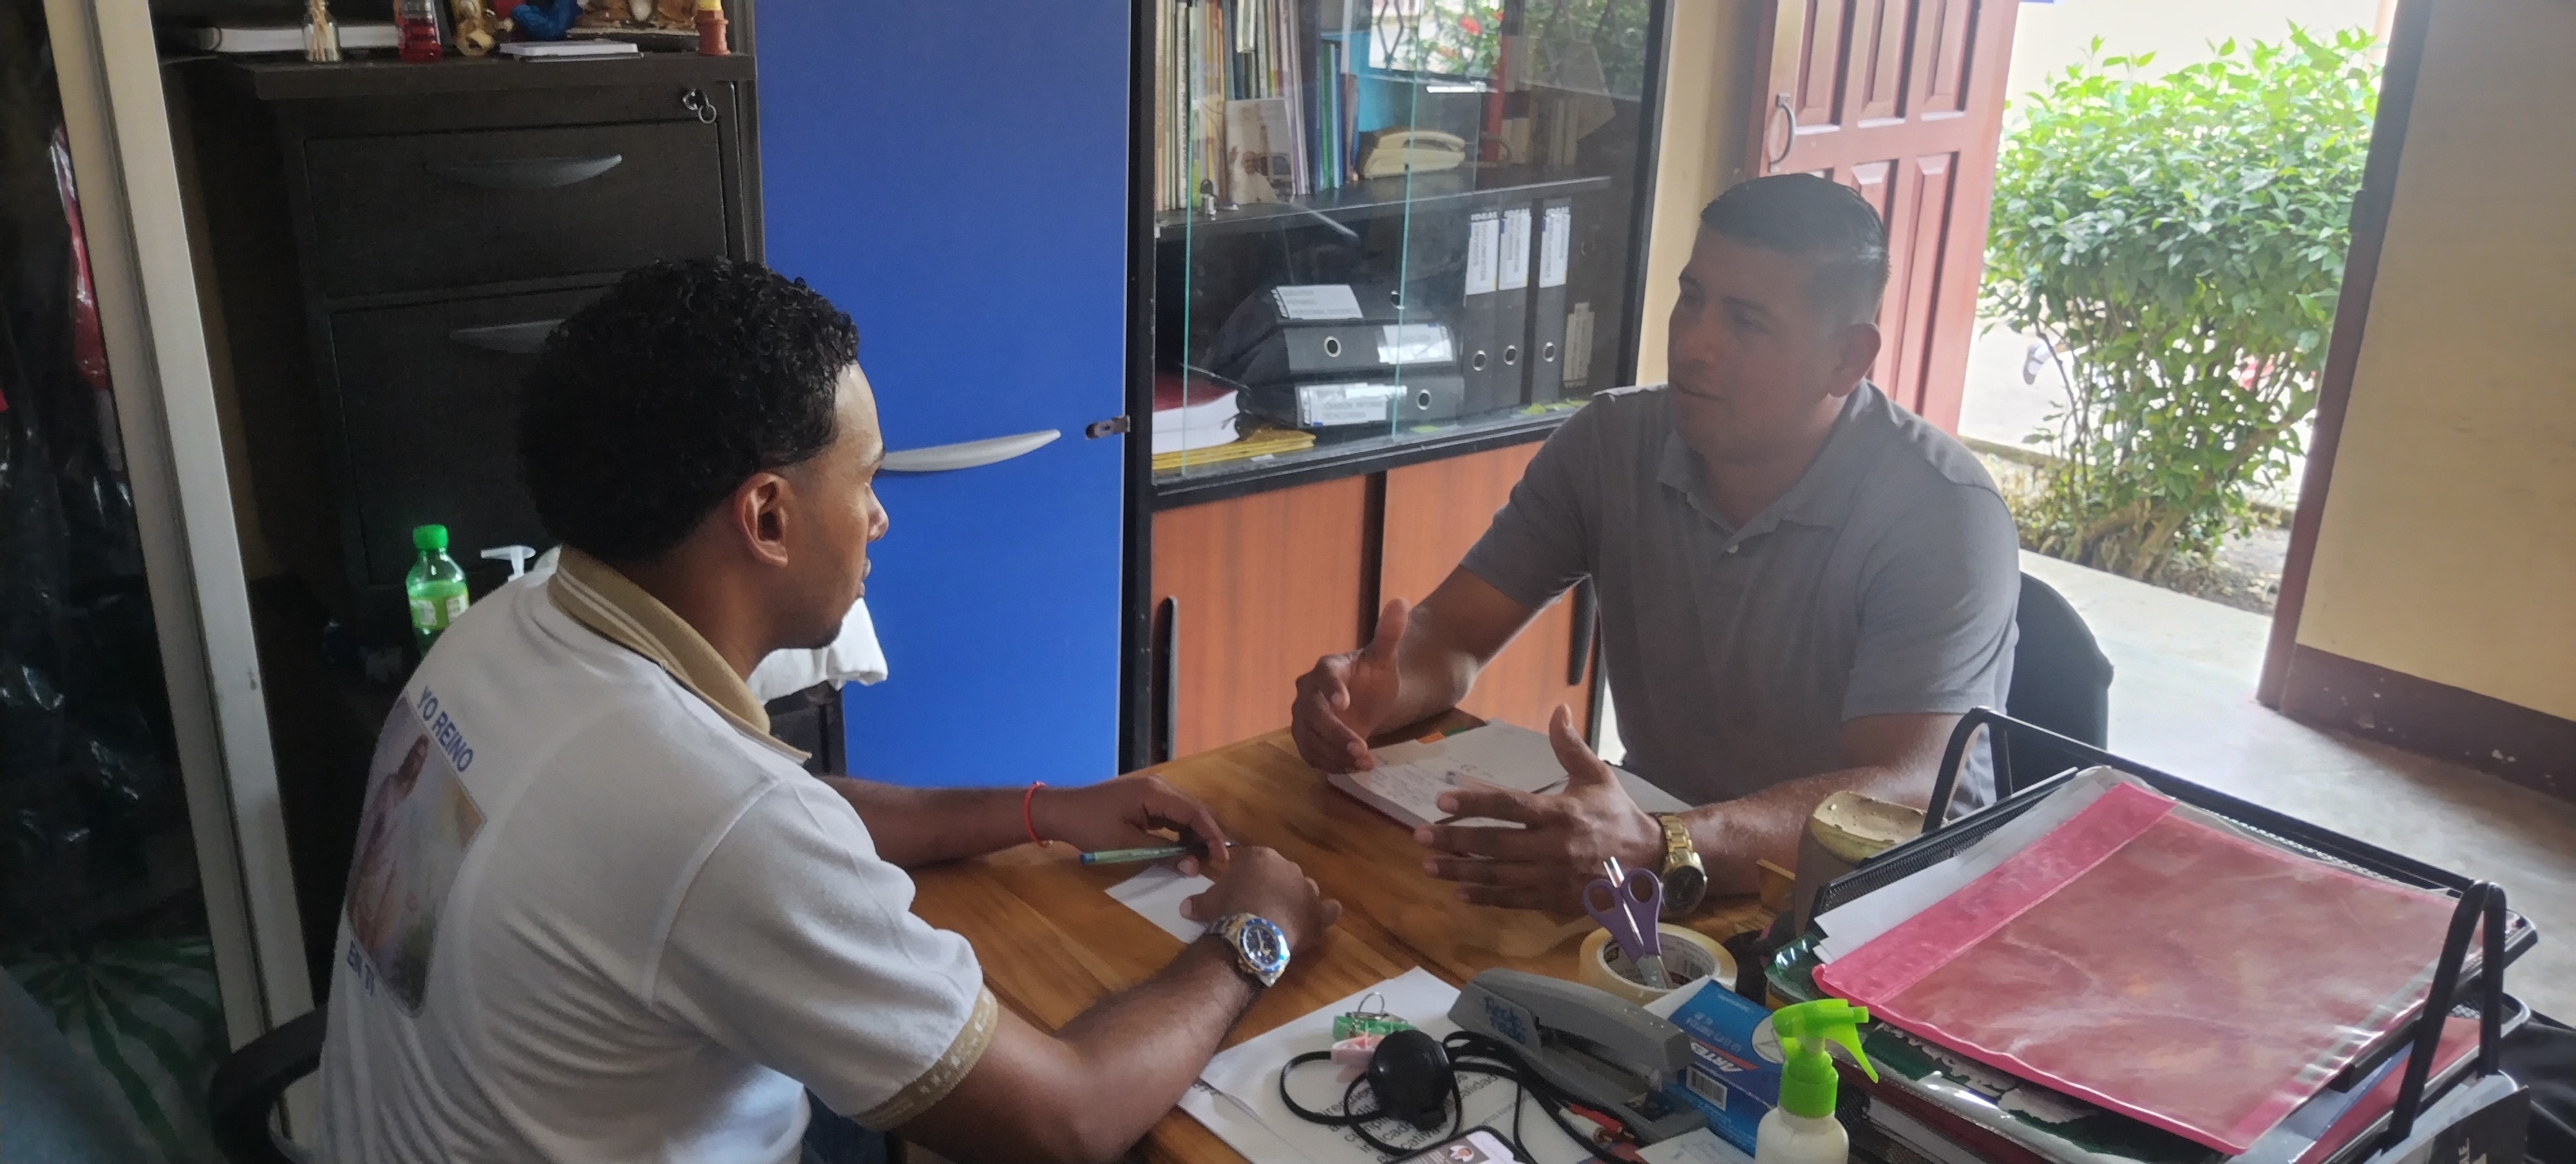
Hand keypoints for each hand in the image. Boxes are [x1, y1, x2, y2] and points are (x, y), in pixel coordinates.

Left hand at [1032, 776, 1230, 875]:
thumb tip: (1192, 866)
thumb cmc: (1090, 827)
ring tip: (1199, 858)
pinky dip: (1180, 830)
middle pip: (1194, 809)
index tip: (1222, 858)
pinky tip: (1182, 848)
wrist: (1061, 811)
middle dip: (1207, 835)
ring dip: (1194, 834)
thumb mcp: (1126, 845)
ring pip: (1184, 812)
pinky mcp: (1144, 799)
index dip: (1212, 835)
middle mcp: (1158, 786)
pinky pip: (1171, 813)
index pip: (1195, 812)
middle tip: (1215, 861)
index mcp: (1155, 793)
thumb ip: (1162, 853)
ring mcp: (1151, 791)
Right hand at [1180, 846, 1341, 953]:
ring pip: (1305, 890)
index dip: (1250, 878)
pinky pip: (1328, 909)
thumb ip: (1200, 901)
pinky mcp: (1317, 912)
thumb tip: (1185, 907)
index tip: (1242, 893)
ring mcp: (1306, 888)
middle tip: (1261, 907)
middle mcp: (1288, 866)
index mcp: (1262, 857)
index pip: (1258, 861)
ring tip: (1284, 916)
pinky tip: (1321, 918)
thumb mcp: (1208, 902)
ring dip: (1297, 900)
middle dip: (1274, 888)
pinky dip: (1326, 913)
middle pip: (1283, 875)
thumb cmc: (1229, 907)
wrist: (1252, 929)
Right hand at [1291, 599, 1410, 772]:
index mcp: (1326, 669)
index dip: (1331, 689)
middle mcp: (1307, 693)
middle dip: (1336, 733)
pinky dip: (1331, 764)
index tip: (1345, 704)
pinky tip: (1353, 768)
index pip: (1324, 676)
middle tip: (1362, 748)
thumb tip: (1401, 602)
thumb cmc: (1373, 678)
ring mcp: (1303, 718)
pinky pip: (1311, 754)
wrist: (1365, 701)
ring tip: (1364, 762)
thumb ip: (1389, 634)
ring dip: (1335, 754)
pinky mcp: (1306, 739)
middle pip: (1313, 714)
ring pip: (1310, 738)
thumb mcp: (1385, 658)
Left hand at [1413, 705, 1666, 911]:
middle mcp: (1554, 846)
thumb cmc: (1617, 814)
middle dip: (1454, 840)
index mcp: (1561, 813)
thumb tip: (1558, 709)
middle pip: (1495, 843)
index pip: (1510, 805)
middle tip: (1419, 836)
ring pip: (1499, 876)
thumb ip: (1569, 746)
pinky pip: (1515, 900)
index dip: (1474, 800)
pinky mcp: (1556, 900)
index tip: (1441, 799)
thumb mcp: (1597, 776)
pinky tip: (1460, 893)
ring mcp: (1553, 877)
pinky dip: (1486, 897)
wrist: (1651, 862)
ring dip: (1461, 872)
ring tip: (1429, 865)